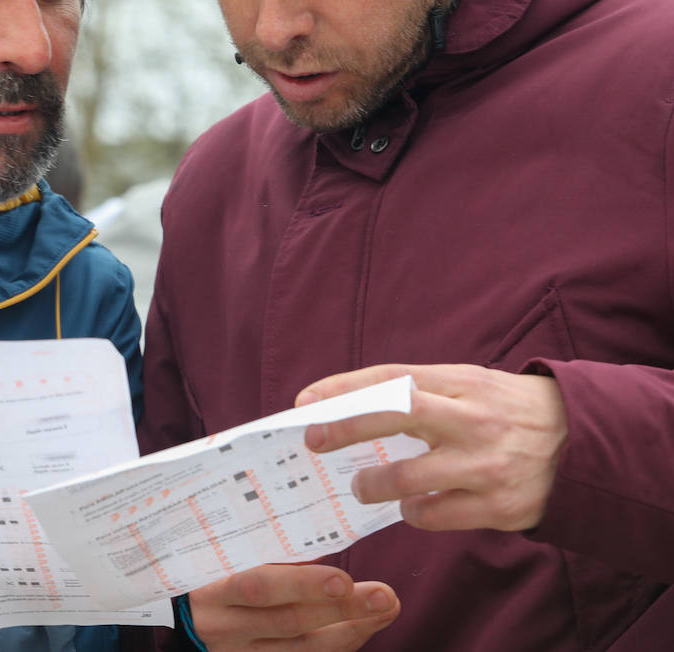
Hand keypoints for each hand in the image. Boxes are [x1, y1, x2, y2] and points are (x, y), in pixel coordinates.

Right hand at [187, 564, 397, 649]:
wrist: (180, 614)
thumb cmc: (202, 572)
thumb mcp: (218, 554)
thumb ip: (261, 553)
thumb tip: (319, 541)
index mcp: (211, 588)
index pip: (257, 586)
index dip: (301, 585)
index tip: (343, 579)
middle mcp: (224, 626)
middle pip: (287, 622)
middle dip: (341, 610)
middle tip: (384, 596)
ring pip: (300, 649)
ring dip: (350, 630)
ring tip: (385, 609)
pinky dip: (336, 645)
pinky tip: (363, 629)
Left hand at [298, 364, 567, 531]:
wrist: (587, 445)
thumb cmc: (509, 410)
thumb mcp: (471, 385)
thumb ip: (421, 393)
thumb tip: (347, 407)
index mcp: (462, 383)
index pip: (392, 377)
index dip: (344, 387)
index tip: (306, 400)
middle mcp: (472, 420)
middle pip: (396, 416)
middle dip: (346, 426)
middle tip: (313, 439)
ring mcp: (486, 464)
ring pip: (407, 479)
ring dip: (373, 485)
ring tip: (362, 485)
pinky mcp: (498, 506)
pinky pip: (434, 515)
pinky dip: (413, 512)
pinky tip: (413, 506)